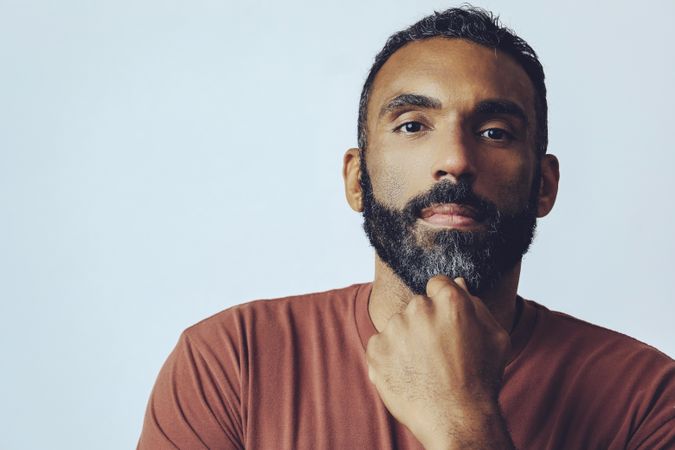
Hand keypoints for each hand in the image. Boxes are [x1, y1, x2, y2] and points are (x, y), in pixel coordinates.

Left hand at [365, 275, 513, 449]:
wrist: (456, 419)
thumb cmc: (480, 379)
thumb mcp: (495, 337)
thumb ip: (475, 304)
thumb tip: (458, 283)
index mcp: (449, 301)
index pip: (437, 283)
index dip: (442, 302)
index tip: (445, 322)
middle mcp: (419, 309)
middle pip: (418, 305)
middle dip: (425, 322)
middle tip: (438, 352)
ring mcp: (394, 329)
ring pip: (399, 325)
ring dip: (407, 339)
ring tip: (424, 367)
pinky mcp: (376, 349)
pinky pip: (381, 344)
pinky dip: (391, 357)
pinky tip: (409, 374)